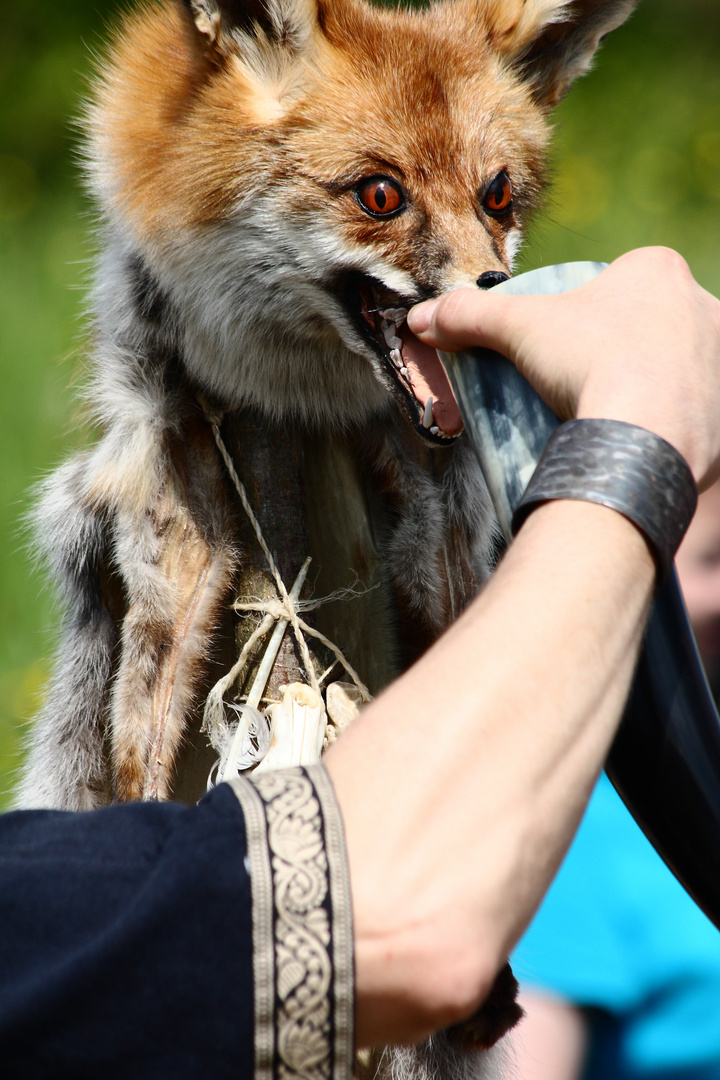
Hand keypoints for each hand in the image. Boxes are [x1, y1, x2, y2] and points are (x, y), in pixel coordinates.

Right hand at [407, 248, 719, 488]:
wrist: (642, 437)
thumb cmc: (587, 364)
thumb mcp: (517, 330)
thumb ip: (469, 316)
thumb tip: (421, 319)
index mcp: (657, 270)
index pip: (619, 282)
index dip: (588, 311)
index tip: (565, 346)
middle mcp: (702, 305)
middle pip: (651, 323)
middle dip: (622, 348)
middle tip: (582, 383)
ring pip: (679, 365)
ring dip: (653, 383)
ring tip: (611, 416)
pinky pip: (697, 409)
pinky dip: (673, 421)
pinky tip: (644, 439)